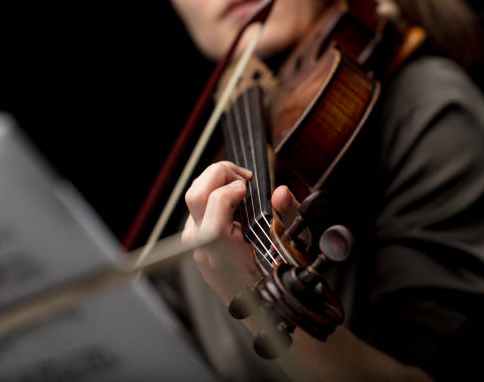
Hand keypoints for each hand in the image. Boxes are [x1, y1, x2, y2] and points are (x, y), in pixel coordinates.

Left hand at [182, 160, 300, 302]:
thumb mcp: (291, 248)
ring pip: (193, 198)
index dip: (233, 186)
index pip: (216, 203)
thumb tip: (280, 192)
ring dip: (215, 182)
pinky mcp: (194, 240)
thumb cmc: (274, 282)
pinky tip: (233, 200)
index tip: (250, 186)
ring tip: (240, 185)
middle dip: (219, 174)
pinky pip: (197, 208)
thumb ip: (286, 216)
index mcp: (221, 249)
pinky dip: (213, 194)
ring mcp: (194, 243)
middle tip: (243, 178)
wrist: (257, 310)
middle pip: (195, 194)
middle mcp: (201, 245)